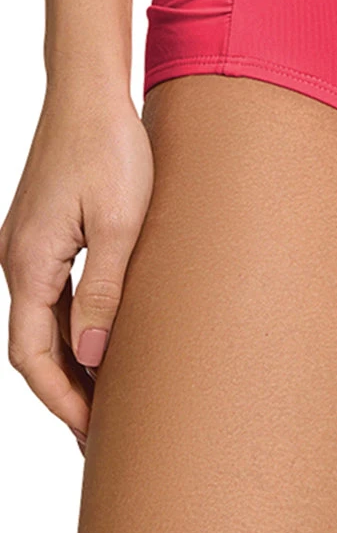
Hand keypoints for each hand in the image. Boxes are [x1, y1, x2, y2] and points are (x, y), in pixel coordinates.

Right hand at [0, 87, 153, 451]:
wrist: (89, 94)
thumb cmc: (111, 149)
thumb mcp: (121, 224)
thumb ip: (105, 292)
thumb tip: (92, 359)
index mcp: (30, 263)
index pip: (34, 354)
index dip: (63, 400)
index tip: (94, 435)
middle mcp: (19, 260)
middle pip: (34, 347)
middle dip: (66, 395)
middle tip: (104, 438)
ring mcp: (28, 247)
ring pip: (42, 325)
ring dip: (71, 366)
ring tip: (109, 404)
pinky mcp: (44, 235)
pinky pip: (51, 299)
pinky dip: (73, 332)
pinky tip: (103, 347)